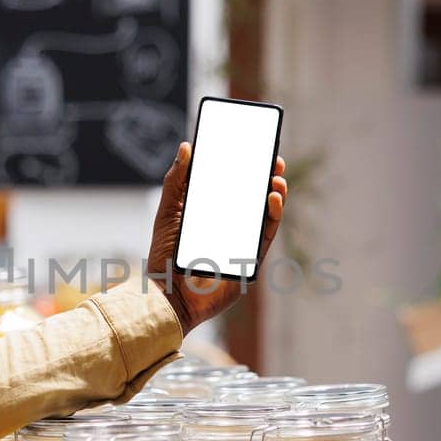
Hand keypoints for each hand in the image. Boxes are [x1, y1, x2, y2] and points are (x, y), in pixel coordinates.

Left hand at [145, 143, 287, 335]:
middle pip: (254, 199)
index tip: (255, 149)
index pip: (234, 187)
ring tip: (276, 178)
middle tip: (274, 160)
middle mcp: (230, 228)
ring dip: (276, 194)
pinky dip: (272, 216)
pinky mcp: (250, 260)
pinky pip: (266, 235)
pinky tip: (271, 199)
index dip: (247, 168)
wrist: (166, 294)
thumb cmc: (164, 256)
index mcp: (212, 214)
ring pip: (265, 215)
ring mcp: (242, 243)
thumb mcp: (167, 211)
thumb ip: (176, 180)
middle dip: (268, 178)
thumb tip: (186, 147)